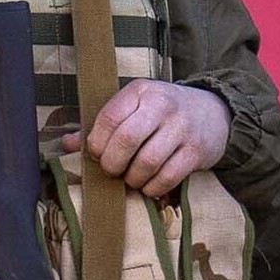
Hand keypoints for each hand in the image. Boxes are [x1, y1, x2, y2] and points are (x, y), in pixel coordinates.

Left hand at [83, 78, 229, 199]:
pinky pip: (167, 177)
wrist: (213, 112)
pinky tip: (149, 184)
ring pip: (147, 162)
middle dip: (112, 163)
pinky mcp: (196, 151)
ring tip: (131, 178)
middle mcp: (162, 105)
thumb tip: (66, 144)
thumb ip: (101, 125)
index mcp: (140, 91)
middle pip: (126, 140)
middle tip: (112, 170)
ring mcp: (182, 128)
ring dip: (132, 178)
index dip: (96, 143)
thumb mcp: (134, 107)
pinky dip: (152, 187)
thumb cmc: (162, 113)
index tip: (96, 154)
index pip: (109, 118)